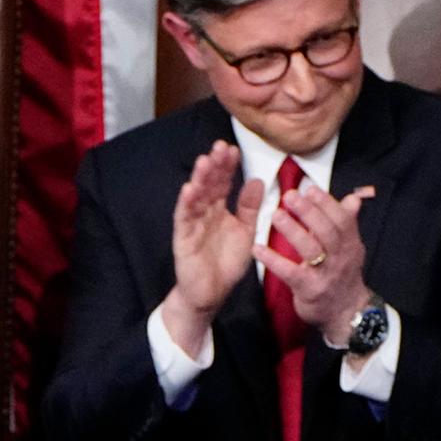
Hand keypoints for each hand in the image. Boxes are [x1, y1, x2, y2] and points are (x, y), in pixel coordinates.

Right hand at [162, 142, 260, 355]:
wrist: (211, 294)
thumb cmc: (225, 264)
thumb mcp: (245, 231)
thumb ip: (249, 207)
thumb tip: (257, 180)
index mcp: (219, 211)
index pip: (223, 183)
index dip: (227, 167)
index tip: (234, 149)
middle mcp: (204, 214)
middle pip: (208, 185)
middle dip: (213, 166)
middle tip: (220, 146)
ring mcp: (192, 225)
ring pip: (195, 197)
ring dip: (199, 179)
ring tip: (204, 161)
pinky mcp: (183, 239)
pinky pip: (184, 219)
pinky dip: (185, 204)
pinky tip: (189, 189)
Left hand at [258, 179, 376, 336]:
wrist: (345, 313)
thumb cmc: (340, 276)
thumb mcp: (349, 249)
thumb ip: (346, 223)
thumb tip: (352, 198)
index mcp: (350, 243)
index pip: (341, 219)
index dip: (326, 203)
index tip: (309, 189)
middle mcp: (341, 256)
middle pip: (327, 230)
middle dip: (309, 211)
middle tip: (289, 195)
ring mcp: (326, 274)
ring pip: (311, 249)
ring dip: (293, 231)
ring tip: (275, 215)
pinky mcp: (310, 289)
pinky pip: (291, 273)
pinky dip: (274, 261)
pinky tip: (258, 249)